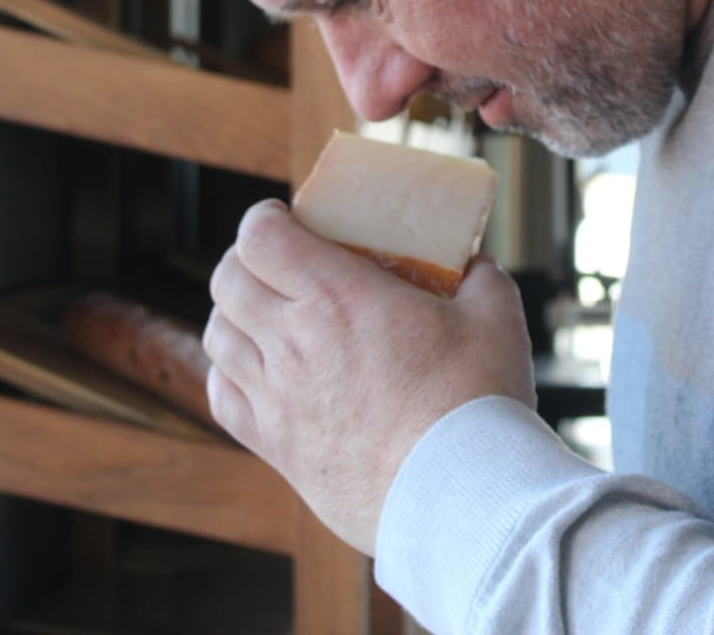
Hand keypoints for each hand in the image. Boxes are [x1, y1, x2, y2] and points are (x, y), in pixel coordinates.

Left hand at [203, 199, 535, 554]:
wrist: (459, 497)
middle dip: (246, 259)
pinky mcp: (277, 448)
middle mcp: (293, 342)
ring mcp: (278, 399)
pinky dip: (230, 371)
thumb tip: (476, 266)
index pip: (259, 238)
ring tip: (266, 311)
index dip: (262, 218)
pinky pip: (223, 396)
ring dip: (234, 313)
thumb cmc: (476, 402)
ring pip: (218, 337)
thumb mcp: (495, 317)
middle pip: (228, 281)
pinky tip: (257, 368)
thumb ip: (482, 279)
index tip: (281, 217)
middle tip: (277, 259)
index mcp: (337, 297)